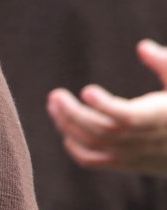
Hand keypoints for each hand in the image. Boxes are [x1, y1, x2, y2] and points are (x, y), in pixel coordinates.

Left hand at [46, 39, 166, 176]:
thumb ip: (164, 63)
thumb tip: (142, 46)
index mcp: (158, 118)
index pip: (129, 117)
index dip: (106, 105)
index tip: (87, 91)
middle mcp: (144, 140)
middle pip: (102, 130)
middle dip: (74, 113)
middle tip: (55, 95)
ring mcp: (133, 154)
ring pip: (94, 144)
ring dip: (68, 125)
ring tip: (54, 104)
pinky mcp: (127, 163)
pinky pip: (95, 162)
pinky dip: (76, 150)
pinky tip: (65, 132)